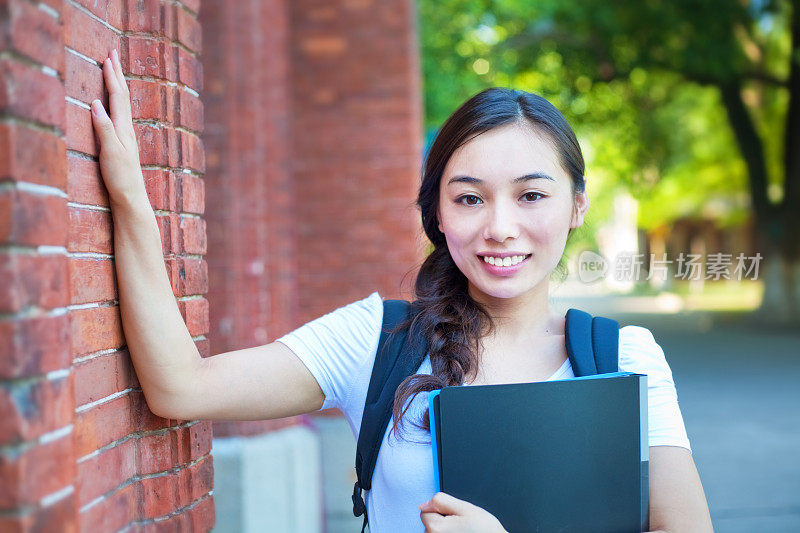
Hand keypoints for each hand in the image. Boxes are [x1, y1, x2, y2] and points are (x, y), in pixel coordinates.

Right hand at [90, 49, 146, 206]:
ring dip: (117, 85)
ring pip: (122, 105)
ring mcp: (126, 137)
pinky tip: (115, 105)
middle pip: (122, 96)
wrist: (131, 197)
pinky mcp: (122, 145)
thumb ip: (103, 127)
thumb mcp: (110, 151)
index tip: (108, 56)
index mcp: (123, 128)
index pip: (117, 96)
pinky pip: (120, 116)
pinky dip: (116, 103)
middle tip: (112, 53)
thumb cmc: (120, 177)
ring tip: (114, 71)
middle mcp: (127, 129)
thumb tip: (96, 103)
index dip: (112, 76)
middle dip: (116, 74)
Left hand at [419, 492, 506, 532]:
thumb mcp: (466, 508)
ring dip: (446, 531)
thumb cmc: (485, 531)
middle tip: (461, 524)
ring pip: (435, 532)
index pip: (425, 511)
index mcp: (436, 528)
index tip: (453, 515)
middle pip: (429, 523)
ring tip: (463, 532)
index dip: (440, 509)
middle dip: (443, 521)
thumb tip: (425, 503)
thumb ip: (441, 501)